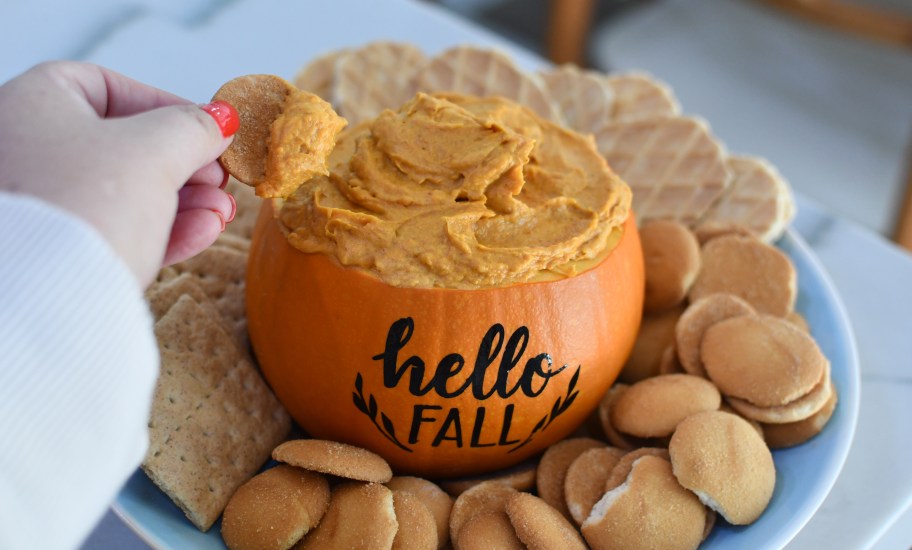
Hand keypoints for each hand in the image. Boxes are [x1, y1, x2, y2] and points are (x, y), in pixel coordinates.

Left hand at [0, 61, 237, 286]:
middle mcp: (26, 150)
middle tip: (221, 179)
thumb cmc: (88, 201)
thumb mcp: (154, 151)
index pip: (107, 88)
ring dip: (185, 202)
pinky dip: (163, 229)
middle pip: (123, 146)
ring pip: (126, 194)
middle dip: (186, 166)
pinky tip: (205, 231)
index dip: (166, 105)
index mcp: (32, 105)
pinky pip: (116, 230)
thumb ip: (193, 129)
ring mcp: (41, 204)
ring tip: (222, 212)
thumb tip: (221, 119)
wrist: (45, 296)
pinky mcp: (57, 252)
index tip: (209, 129)